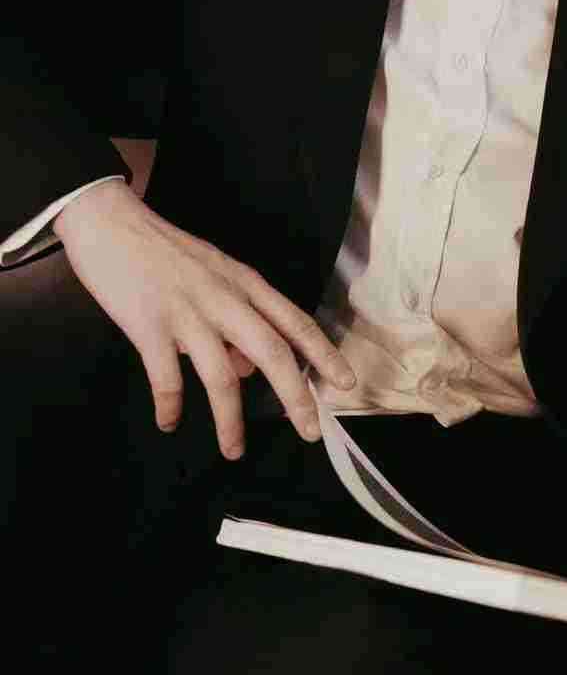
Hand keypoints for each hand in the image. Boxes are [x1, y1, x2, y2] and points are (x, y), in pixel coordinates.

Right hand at [54, 180, 355, 457]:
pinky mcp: (149, 326)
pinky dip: (170, 407)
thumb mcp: (214, 276)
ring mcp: (188, 313)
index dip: (323, 354)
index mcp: (245, 283)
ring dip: (230, 421)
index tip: (346, 382)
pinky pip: (167, 379)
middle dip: (296, 396)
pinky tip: (169, 423)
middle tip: (310, 432)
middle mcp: (225, 298)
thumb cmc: (164, 251)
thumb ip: (236, 317)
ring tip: (233, 450)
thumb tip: (248, 370)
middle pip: (273, 352)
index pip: (296, 321)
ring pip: (223, 377)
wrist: (113, 224)